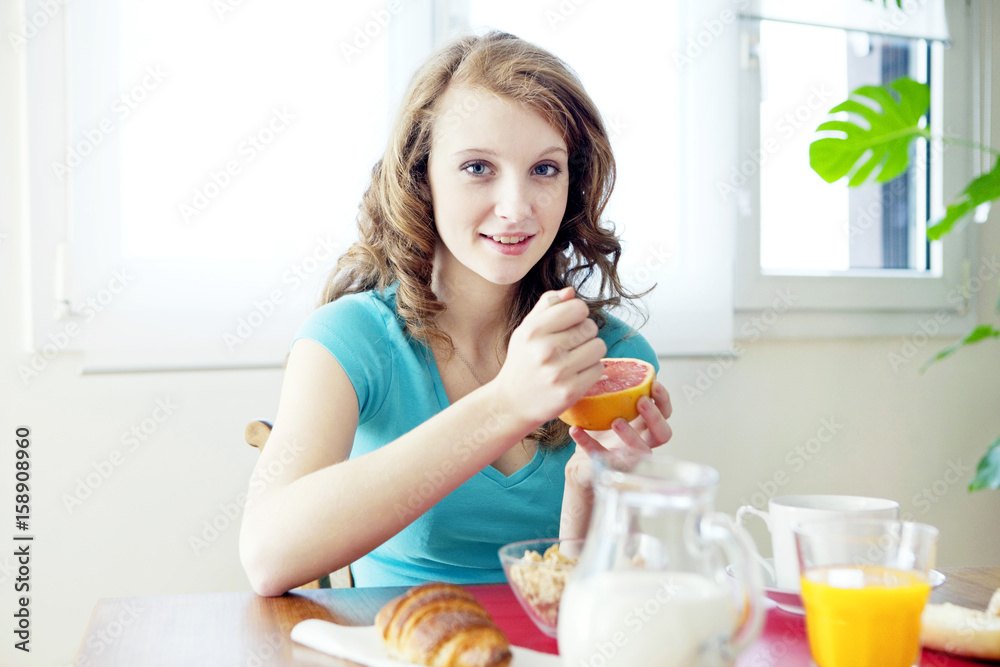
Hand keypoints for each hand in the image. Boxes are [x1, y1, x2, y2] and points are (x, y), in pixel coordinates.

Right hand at [491, 286, 606, 429]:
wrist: (511, 403)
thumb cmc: (522, 362)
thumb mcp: (525, 331)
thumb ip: (546, 307)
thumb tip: (570, 292)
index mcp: (534, 330)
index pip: (578, 308)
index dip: (578, 315)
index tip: (570, 325)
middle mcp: (545, 349)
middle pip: (591, 327)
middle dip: (585, 334)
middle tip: (570, 346)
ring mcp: (558, 372)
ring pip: (599, 347)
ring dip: (591, 352)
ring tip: (575, 360)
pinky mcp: (570, 391)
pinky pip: (599, 369)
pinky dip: (591, 370)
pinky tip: (576, 374)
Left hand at [564, 381, 672, 492]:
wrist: (581, 463)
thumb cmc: (598, 430)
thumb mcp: (605, 409)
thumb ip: (609, 393)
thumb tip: (599, 366)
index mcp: (645, 425)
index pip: (665, 414)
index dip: (663, 400)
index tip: (654, 384)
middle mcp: (642, 442)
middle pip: (663, 434)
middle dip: (655, 417)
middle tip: (641, 401)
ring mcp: (628, 458)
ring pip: (642, 451)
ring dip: (632, 435)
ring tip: (615, 421)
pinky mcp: (608, 468)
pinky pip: (601, 455)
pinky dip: (588, 443)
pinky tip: (576, 430)